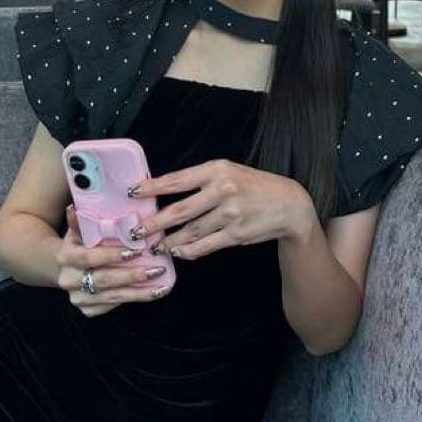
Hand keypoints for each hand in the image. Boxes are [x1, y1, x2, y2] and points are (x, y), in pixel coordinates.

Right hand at [56, 207, 170, 316]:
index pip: (89, 257)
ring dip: (140, 292)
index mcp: (65, 256)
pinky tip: (153, 293)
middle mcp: (68, 279)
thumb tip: (75, 207)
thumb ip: (82, 220)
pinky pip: (113, 306)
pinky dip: (134, 300)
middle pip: (103, 280)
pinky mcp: (87, 309)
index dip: (112, 256)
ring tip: (162, 286)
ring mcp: (77, 297)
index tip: (136, 251)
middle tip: (157, 269)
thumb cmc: (82, 242)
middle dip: (132, 275)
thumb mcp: (81, 229)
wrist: (68, 265)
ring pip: (112, 297)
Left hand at [129, 159, 316, 260]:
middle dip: (155, 222)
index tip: (133, 192)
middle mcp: (223, 190)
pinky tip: (178, 251)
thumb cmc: (253, 186)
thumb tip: (168, 193)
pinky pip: (206, 245)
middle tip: (137, 230)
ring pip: (191, 231)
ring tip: (155, 244)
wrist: (288, 204)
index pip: (177, 179)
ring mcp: (230, 213)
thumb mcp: (229, 172)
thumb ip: (201, 181)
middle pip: (179, 210)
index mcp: (217, 169)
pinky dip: (189, 250)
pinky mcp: (236, 234)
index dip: (152, 187)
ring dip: (170, 240)